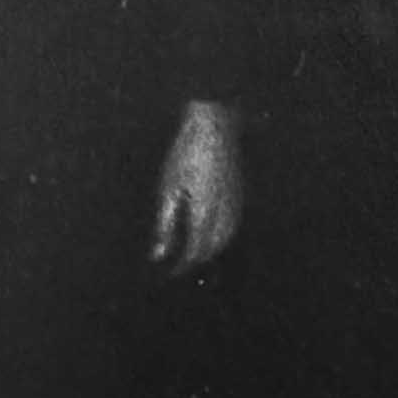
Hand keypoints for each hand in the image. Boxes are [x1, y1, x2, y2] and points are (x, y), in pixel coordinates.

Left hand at [152, 100, 243, 273]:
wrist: (214, 125)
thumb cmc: (186, 155)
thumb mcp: (168, 190)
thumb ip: (165, 225)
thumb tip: (158, 255)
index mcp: (204, 214)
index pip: (194, 251)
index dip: (182, 265)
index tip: (169, 272)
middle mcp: (224, 212)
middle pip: (213, 247)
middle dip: (197, 259)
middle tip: (180, 265)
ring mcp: (235, 202)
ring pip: (227, 237)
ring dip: (212, 249)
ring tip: (196, 252)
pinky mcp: (239, 192)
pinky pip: (233, 223)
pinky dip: (223, 235)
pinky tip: (212, 230)